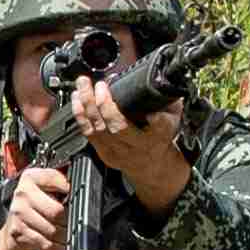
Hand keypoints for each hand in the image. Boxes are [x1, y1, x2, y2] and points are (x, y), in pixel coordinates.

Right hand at [0, 164, 70, 249]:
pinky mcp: (18, 232)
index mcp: (31, 178)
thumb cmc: (35, 208)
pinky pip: (46, 244)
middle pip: (57, 210)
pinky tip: (60, 246)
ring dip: (64, 237)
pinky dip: (57, 249)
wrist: (13, 228)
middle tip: (71, 223)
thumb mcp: (45, 189)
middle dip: (68, 220)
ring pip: (53, 230)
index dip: (70, 190)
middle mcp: (22, 193)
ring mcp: (18, 214)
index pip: (56, 179)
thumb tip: (79, 188)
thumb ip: (60, 184)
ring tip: (66, 235)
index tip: (75, 197)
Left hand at [72, 75, 190, 211]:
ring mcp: (117, 151)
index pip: (158, 127)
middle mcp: (136, 146)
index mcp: (157, 137)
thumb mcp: (172, 119)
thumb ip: (169, 103)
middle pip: (117, 126)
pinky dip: (80, 114)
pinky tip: (77, 99)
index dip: (153, 117)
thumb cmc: (160, 138)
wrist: (150, 166)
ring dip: (87, 104)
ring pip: (98, 128)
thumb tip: (162, 82)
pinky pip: (87, 133)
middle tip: (101, 85)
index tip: (148, 107)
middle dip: (105, 103)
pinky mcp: (103, 152)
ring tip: (83, 85)